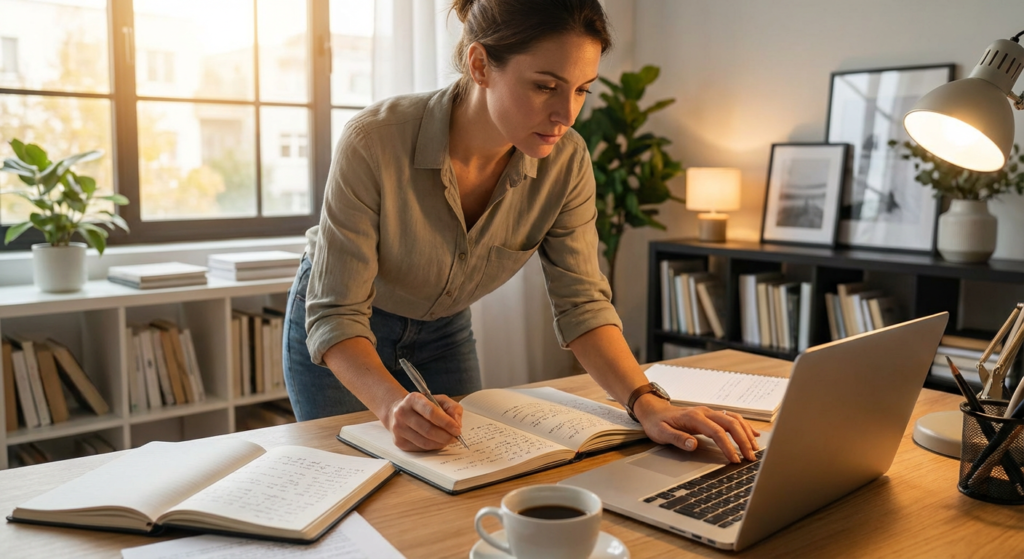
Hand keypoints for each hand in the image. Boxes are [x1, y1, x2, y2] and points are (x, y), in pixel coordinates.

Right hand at [382, 392, 463, 451]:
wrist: (397, 411)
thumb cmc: (421, 406)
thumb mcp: (438, 400)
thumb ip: (452, 408)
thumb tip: (457, 424)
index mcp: (413, 399)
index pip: (431, 413)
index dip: (447, 423)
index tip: (457, 429)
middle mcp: (402, 413)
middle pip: (428, 430)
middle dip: (446, 436)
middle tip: (455, 438)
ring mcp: (398, 429)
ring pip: (425, 442)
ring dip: (441, 443)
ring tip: (448, 440)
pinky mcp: (399, 442)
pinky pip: (420, 448)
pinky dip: (432, 447)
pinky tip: (437, 442)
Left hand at [633, 395, 759, 462]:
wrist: (654, 410)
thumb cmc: (657, 423)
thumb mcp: (661, 433)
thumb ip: (677, 438)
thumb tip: (693, 444)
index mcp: (694, 417)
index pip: (717, 431)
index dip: (728, 446)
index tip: (734, 459)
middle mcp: (705, 412)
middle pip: (731, 423)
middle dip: (743, 440)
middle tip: (750, 457)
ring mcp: (709, 412)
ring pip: (734, 419)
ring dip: (746, 433)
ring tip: (755, 449)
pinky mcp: (711, 415)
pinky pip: (732, 418)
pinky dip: (745, 425)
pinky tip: (754, 434)